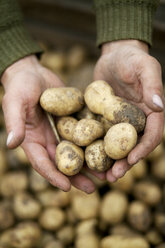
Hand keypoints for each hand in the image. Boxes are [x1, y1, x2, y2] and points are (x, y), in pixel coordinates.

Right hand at [1, 55, 104, 192]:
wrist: (33, 72)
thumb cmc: (19, 86)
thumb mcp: (14, 103)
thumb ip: (14, 123)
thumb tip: (12, 145)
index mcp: (33, 141)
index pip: (42, 163)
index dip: (53, 176)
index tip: (66, 188)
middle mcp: (48, 140)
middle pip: (64, 162)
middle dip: (77, 177)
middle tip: (92, 189)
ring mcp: (62, 132)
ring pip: (78, 151)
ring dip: (90, 164)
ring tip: (105, 175)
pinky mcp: (73, 121)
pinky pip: (85, 134)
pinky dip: (96, 142)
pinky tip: (108, 149)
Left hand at [94, 40, 164, 181]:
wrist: (115, 54)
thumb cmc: (132, 58)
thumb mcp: (144, 67)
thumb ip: (152, 85)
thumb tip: (159, 106)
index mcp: (150, 112)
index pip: (152, 135)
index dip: (143, 150)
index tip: (131, 160)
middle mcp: (135, 120)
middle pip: (132, 146)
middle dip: (124, 162)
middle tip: (113, 176)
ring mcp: (119, 121)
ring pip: (115, 145)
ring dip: (109, 160)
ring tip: (100, 175)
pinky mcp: (104, 117)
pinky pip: (100, 134)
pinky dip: (95, 146)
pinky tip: (85, 156)